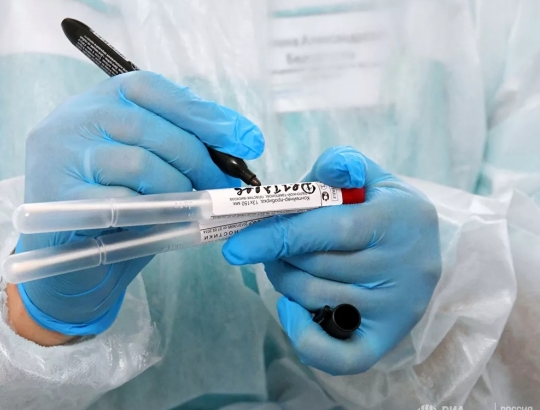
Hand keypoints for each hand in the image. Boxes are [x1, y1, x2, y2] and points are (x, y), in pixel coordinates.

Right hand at [14, 71, 263, 336]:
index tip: (245, 139)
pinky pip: (123, 204)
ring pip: (140, 163)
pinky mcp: (58, 201)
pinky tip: (171, 223)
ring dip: (179, 189)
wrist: (68, 269)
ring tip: (196, 207)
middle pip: (149, 126)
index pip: (150, 88)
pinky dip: (156, 215)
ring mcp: (59, 159)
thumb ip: (176, 145)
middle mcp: (71, 121)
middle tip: (224, 185)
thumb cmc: (116, 213)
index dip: (202, 112)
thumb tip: (238, 142)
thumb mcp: (146, 167)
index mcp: (95, 102)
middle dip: (199, 158)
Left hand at [222, 146, 440, 374]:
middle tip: (268, 245)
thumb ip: (342, 164)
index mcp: (396, 219)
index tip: (236, 247)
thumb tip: (324, 172)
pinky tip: (292, 309)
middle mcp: (403, 267)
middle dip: (278, 256)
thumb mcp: (371, 176)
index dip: (276, 238)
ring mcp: (398, 307)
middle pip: (314, 267)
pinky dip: (303, 336)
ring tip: (286, 266)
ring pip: (315, 299)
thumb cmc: (383, 207)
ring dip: (286, 282)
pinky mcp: (389, 337)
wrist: (425, 247)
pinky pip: (340, 356)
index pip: (328, 231)